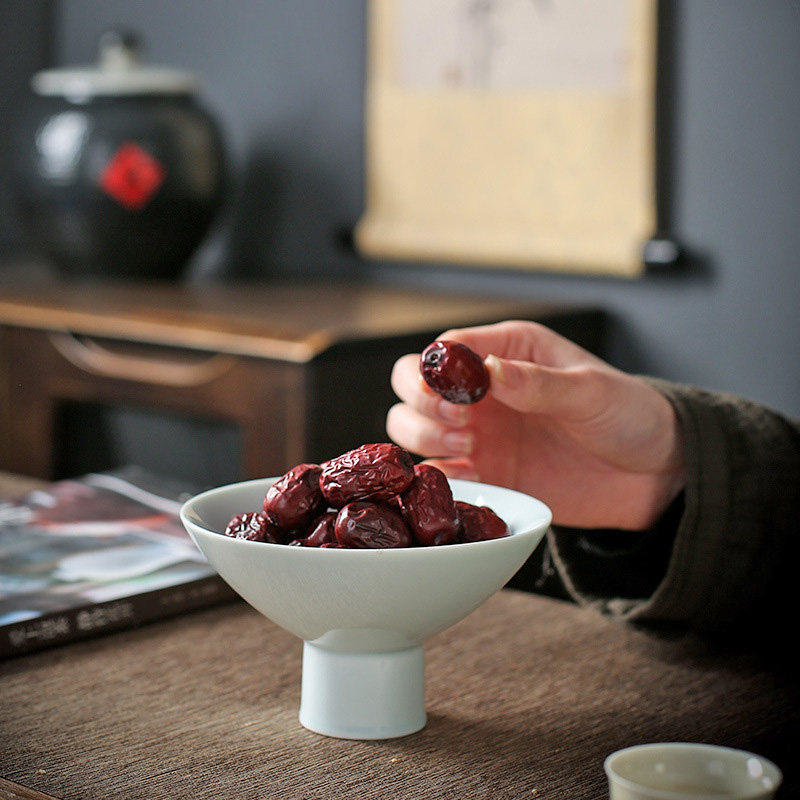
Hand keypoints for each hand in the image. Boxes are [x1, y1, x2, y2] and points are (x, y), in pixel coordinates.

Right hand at [387, 321, 684, 529]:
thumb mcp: (591, 391)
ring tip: (468, 450)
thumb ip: (539, 382)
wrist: (653, 474)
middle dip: (422, 405)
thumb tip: (490, 369)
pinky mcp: (485, 472)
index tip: (449, 395)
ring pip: (413, 428)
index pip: (445, 348)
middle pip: (412, 386)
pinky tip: (471, 476)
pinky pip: (440, 473)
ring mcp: (478, 432)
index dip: (433, 369)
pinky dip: (440, 477)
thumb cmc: (629, 415)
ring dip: (425, 439)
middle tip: (458, 425)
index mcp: (508, 351)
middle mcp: (483, 390)